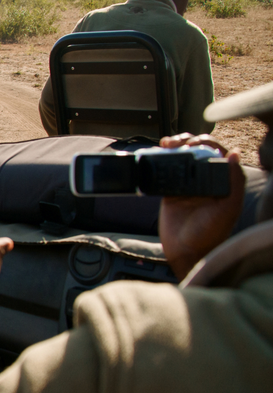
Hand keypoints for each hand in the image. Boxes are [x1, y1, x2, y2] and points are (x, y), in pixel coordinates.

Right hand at [158, 133, 245, 279]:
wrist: (186, 252)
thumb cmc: (211, 234)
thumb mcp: (229, 208)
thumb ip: (235, 181)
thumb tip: (235, 153)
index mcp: (222, 182)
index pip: (217, 153)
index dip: (206, 142)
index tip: (194, 142)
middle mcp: (206, 181)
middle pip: (197, 151)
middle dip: (187, 141)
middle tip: (177, 143)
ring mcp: (187, 186)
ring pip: (181, 158)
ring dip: (174, 146)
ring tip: (166, 144)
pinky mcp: (170, 192)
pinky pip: (165, 171)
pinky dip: (160, 161)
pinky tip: (157, 155)